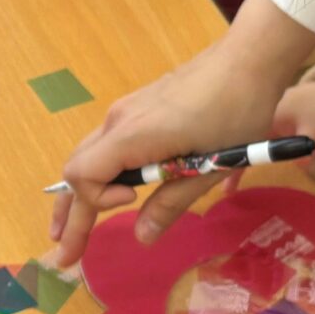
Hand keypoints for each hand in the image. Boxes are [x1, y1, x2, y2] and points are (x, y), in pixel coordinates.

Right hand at [47, 41, 292, 268]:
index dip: (98, 200)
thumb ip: (171, 203)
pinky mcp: (139, 106)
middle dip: (69, 214)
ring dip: (80, 194)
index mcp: (132, 135)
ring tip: (72, 228)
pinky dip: (99, 173)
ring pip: (89, 156)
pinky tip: (110, 189)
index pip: (83, 176)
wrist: (249, 58)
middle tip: (65, 255)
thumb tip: (140, 237)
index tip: (132, 203)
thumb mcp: (210, 167)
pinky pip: (106, 145)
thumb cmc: (236, 112)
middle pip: (76, 169)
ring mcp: (126, 110)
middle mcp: (119, 121)